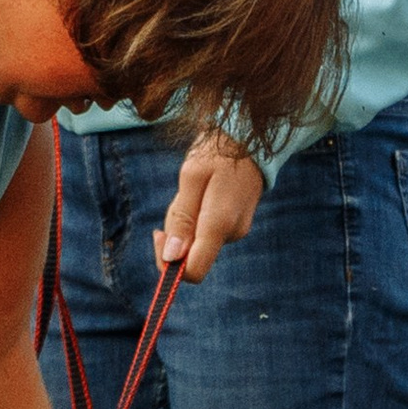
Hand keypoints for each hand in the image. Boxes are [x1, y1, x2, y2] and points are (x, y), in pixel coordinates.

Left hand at [158, 133, 264, 283]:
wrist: (249, 137)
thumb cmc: (217, 152)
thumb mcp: (192, 177)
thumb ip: (182, 218)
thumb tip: (172, 257)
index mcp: (220, 225)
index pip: (194, 271)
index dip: (170, 263)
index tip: (158, 234)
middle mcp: (231, 234)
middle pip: (190, 254)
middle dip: (175, 232)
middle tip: (180, 195)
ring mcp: (236, 230)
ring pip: (196, 241)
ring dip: (184, 220)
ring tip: (195, 188)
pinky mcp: (235, 224)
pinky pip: (205, 230)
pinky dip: (196, 215)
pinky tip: (204, 191)